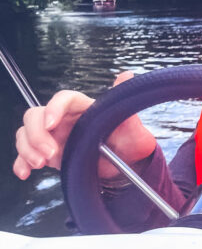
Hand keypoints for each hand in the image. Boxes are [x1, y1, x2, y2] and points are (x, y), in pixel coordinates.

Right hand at [12, 72, 156, 181]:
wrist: (127, 165)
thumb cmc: (129, 142)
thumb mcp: (132, 126)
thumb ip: (125, 104)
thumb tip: (127, 76)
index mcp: (84, 108)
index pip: (63, 99)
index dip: (54, 108)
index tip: (52, 123)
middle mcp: (64, 119)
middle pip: (36, 115)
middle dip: (37, 134)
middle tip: (50, 153)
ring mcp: (54, 136)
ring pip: (26, 133)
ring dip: (28, 148)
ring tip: (41, 163)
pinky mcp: (48, 153)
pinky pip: (26, 154)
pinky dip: (21, 162)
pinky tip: (24, 172)